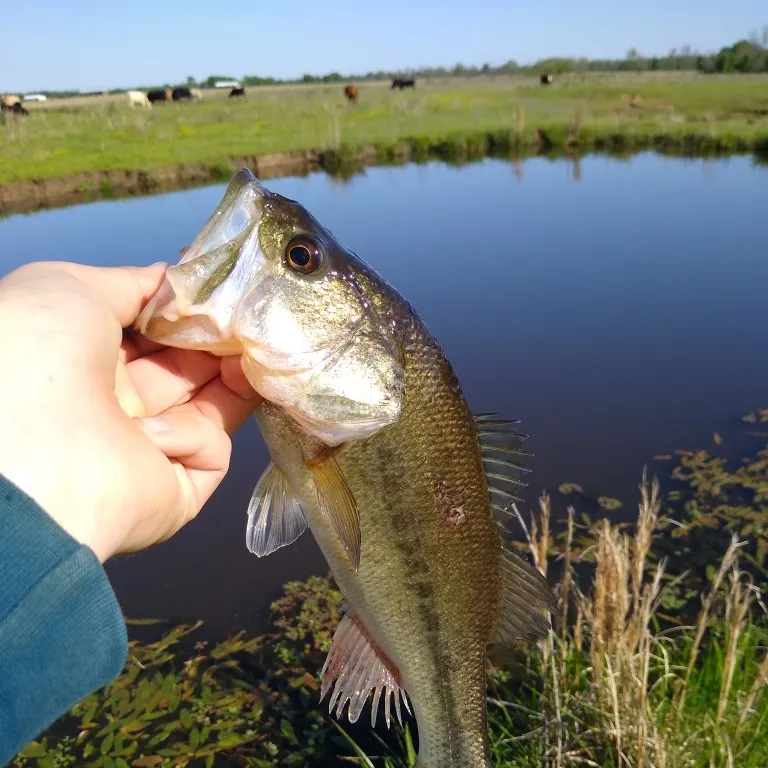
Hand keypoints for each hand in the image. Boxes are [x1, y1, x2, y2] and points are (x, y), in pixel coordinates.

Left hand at [0, 261, 261, 561]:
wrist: (31, 444)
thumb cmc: (38, 353)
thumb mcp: (72, 287)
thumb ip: (131, 282)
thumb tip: (174, 280)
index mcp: (84, 359)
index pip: (153, 336)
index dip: (189, 316)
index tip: (222, 298)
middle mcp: (113, 405)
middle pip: (186, 369)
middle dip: (219, 343)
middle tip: (249, 322)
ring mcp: (144, 450)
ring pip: (208, 409)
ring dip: (232, 379)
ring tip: (251, 355)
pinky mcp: (174, 491)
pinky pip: (206, 453)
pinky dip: (192, 436)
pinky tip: (153, 433)